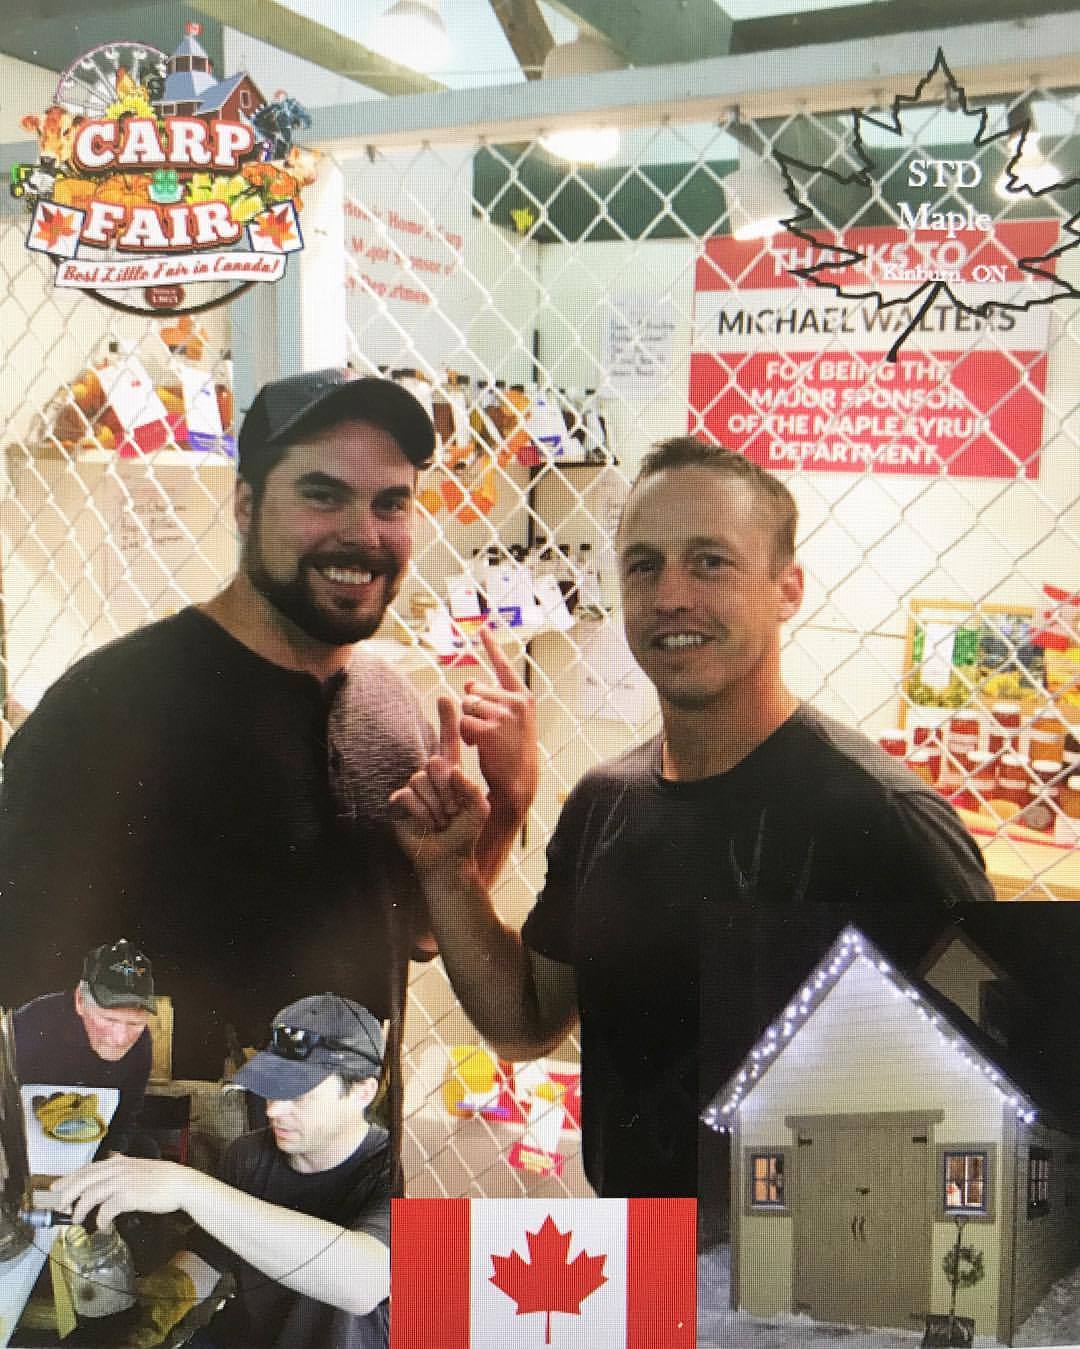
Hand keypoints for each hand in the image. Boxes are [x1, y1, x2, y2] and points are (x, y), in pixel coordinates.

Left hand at [50, 1156, 197, 1229]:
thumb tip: (108, 1168)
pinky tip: (101, 1226)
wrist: (180, 1183)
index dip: (68, 1179)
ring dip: (79, 1210)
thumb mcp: (137, 1167)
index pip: (85, 1169)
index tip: (56, 1188)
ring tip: (75, 1221)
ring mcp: (121, 1182)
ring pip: (90, 1194)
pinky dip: (100, 1220)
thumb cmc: (161, 1178)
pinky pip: (105, 1210)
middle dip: (66, 1195)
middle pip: (82, 1181)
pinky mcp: (127, 1196)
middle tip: (59, 1208)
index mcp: (118, 1162)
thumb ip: (121, 1168)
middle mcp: (116, 1169)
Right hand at [390, 697, 489, 878]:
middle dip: (447, 792)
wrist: (446, 861)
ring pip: (421, 781)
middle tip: (452, 813)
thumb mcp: (480, 809)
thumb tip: (448, 769)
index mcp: (453, 774)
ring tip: (439, 822)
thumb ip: (472, 787)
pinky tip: (425, 825)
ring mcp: (415, 788)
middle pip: (435, 763)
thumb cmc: (464, 836)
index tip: (445, 698)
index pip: (448, 742)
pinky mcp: (401, 801)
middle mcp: (432, 777)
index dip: (447, 720)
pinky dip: (420, 814)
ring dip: (434, 807)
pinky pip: (407, 796)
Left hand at [460, 626, 538, 816]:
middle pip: (474, 690)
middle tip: (489, 730)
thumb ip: (492, 699)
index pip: (504, 667)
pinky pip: (464, 722)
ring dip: (469, 723)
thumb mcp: (510, 721)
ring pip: (467, 705)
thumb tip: (468, 683)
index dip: (492, 647)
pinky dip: (467, 735)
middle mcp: (517, 702)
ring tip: (487, 740)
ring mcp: (505, 715)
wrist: (518, 783)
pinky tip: (481, 746)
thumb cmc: (512, 752)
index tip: (483, 629)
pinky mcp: (490, 729)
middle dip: (473, 708)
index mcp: (523, 698)